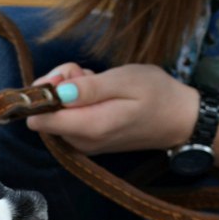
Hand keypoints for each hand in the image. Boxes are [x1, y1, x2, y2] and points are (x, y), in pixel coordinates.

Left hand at [28, 63, 200, 154]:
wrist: (179, 120)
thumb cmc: (156, 95)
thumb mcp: (125, 81)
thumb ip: (89, 89)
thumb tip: (57, 92)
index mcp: (89, 128)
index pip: (39, 120)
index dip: (44, 94)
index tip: (65, 77)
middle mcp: (80, 143)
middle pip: (45, 115)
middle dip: (59, 88)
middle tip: (86, 74)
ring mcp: (83, 145)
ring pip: (56, 115)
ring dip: (70, 92)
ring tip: (99, 83)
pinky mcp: (87, 142)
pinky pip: (69, 119)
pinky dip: (78, 102)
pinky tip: (100, 94)